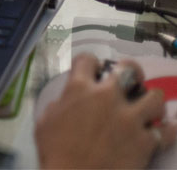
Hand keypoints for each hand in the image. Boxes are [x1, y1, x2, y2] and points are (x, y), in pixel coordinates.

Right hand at [35, 54, 176, 168]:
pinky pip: (167, 131)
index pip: (87, 60)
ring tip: (146, 108)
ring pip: (155, 97)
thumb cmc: (54, 151)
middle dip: (129, 71)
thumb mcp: (45, 119)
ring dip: (151, 100)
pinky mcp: (145, 141)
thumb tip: (69, 100)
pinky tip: (164, 129)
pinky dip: (166, 130)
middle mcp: (107, 97)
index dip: (89, 63)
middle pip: (129, 70)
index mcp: (79, 89)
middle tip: (129, 80)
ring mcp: (129, 119)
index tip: (92, 69)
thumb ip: (61, 103)